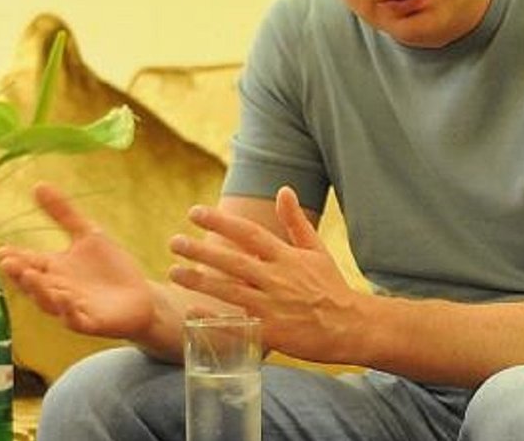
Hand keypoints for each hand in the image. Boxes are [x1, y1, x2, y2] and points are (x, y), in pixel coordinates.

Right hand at [0, 183, 154, 339]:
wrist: (141, 296)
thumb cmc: (109, 268)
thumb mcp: (88, 235)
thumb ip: (63, 213)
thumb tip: (38, 184)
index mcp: (52, 268)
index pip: (27, 262)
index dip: (14, 258)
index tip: (1, 250)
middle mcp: (56, 289)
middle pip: (33, 283)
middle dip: (20, 274)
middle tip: (7, 262)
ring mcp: (70, 308)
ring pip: (49, 301)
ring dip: (39, 290)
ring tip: (30, 275)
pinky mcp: (90, 323)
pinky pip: (75, 319)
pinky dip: (68, 311)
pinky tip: (64, 299)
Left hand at [167, 186, 361, 363]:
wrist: (350, 326)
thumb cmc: (330, 286)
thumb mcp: (316, 250)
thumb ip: (295, 221)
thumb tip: (283, 189)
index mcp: (287, 257)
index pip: (248, 233)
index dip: (220, 222)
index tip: (194, 212)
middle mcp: (277, 279)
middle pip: (233, 261)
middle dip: (201, 250)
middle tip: (174, 242)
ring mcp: (273, 307)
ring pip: (229, 291)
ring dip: (199, 281)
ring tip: (173, 272)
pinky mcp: (272, 333)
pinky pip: (238, 326)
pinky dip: (215, 318)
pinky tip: (193, 311)